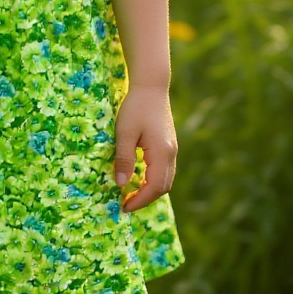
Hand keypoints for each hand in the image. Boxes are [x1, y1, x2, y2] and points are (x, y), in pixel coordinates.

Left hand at [112, 85, 177, 212]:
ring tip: (130, 194)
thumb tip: (120, 185)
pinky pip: (164, 170)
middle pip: (163, 187)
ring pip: (165, 179)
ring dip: (149, 190)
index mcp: (161, 153)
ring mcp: (172, 149)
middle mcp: (170, 154)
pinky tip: (138, 178)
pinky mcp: (168, 144)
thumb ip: (124, 159)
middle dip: (145, 199)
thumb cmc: (135, 107)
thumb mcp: (124, 132)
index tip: (123, 207)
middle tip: (125, 203)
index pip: (154, 188)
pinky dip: (153, 180)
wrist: (151, 86)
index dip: (139, 201)